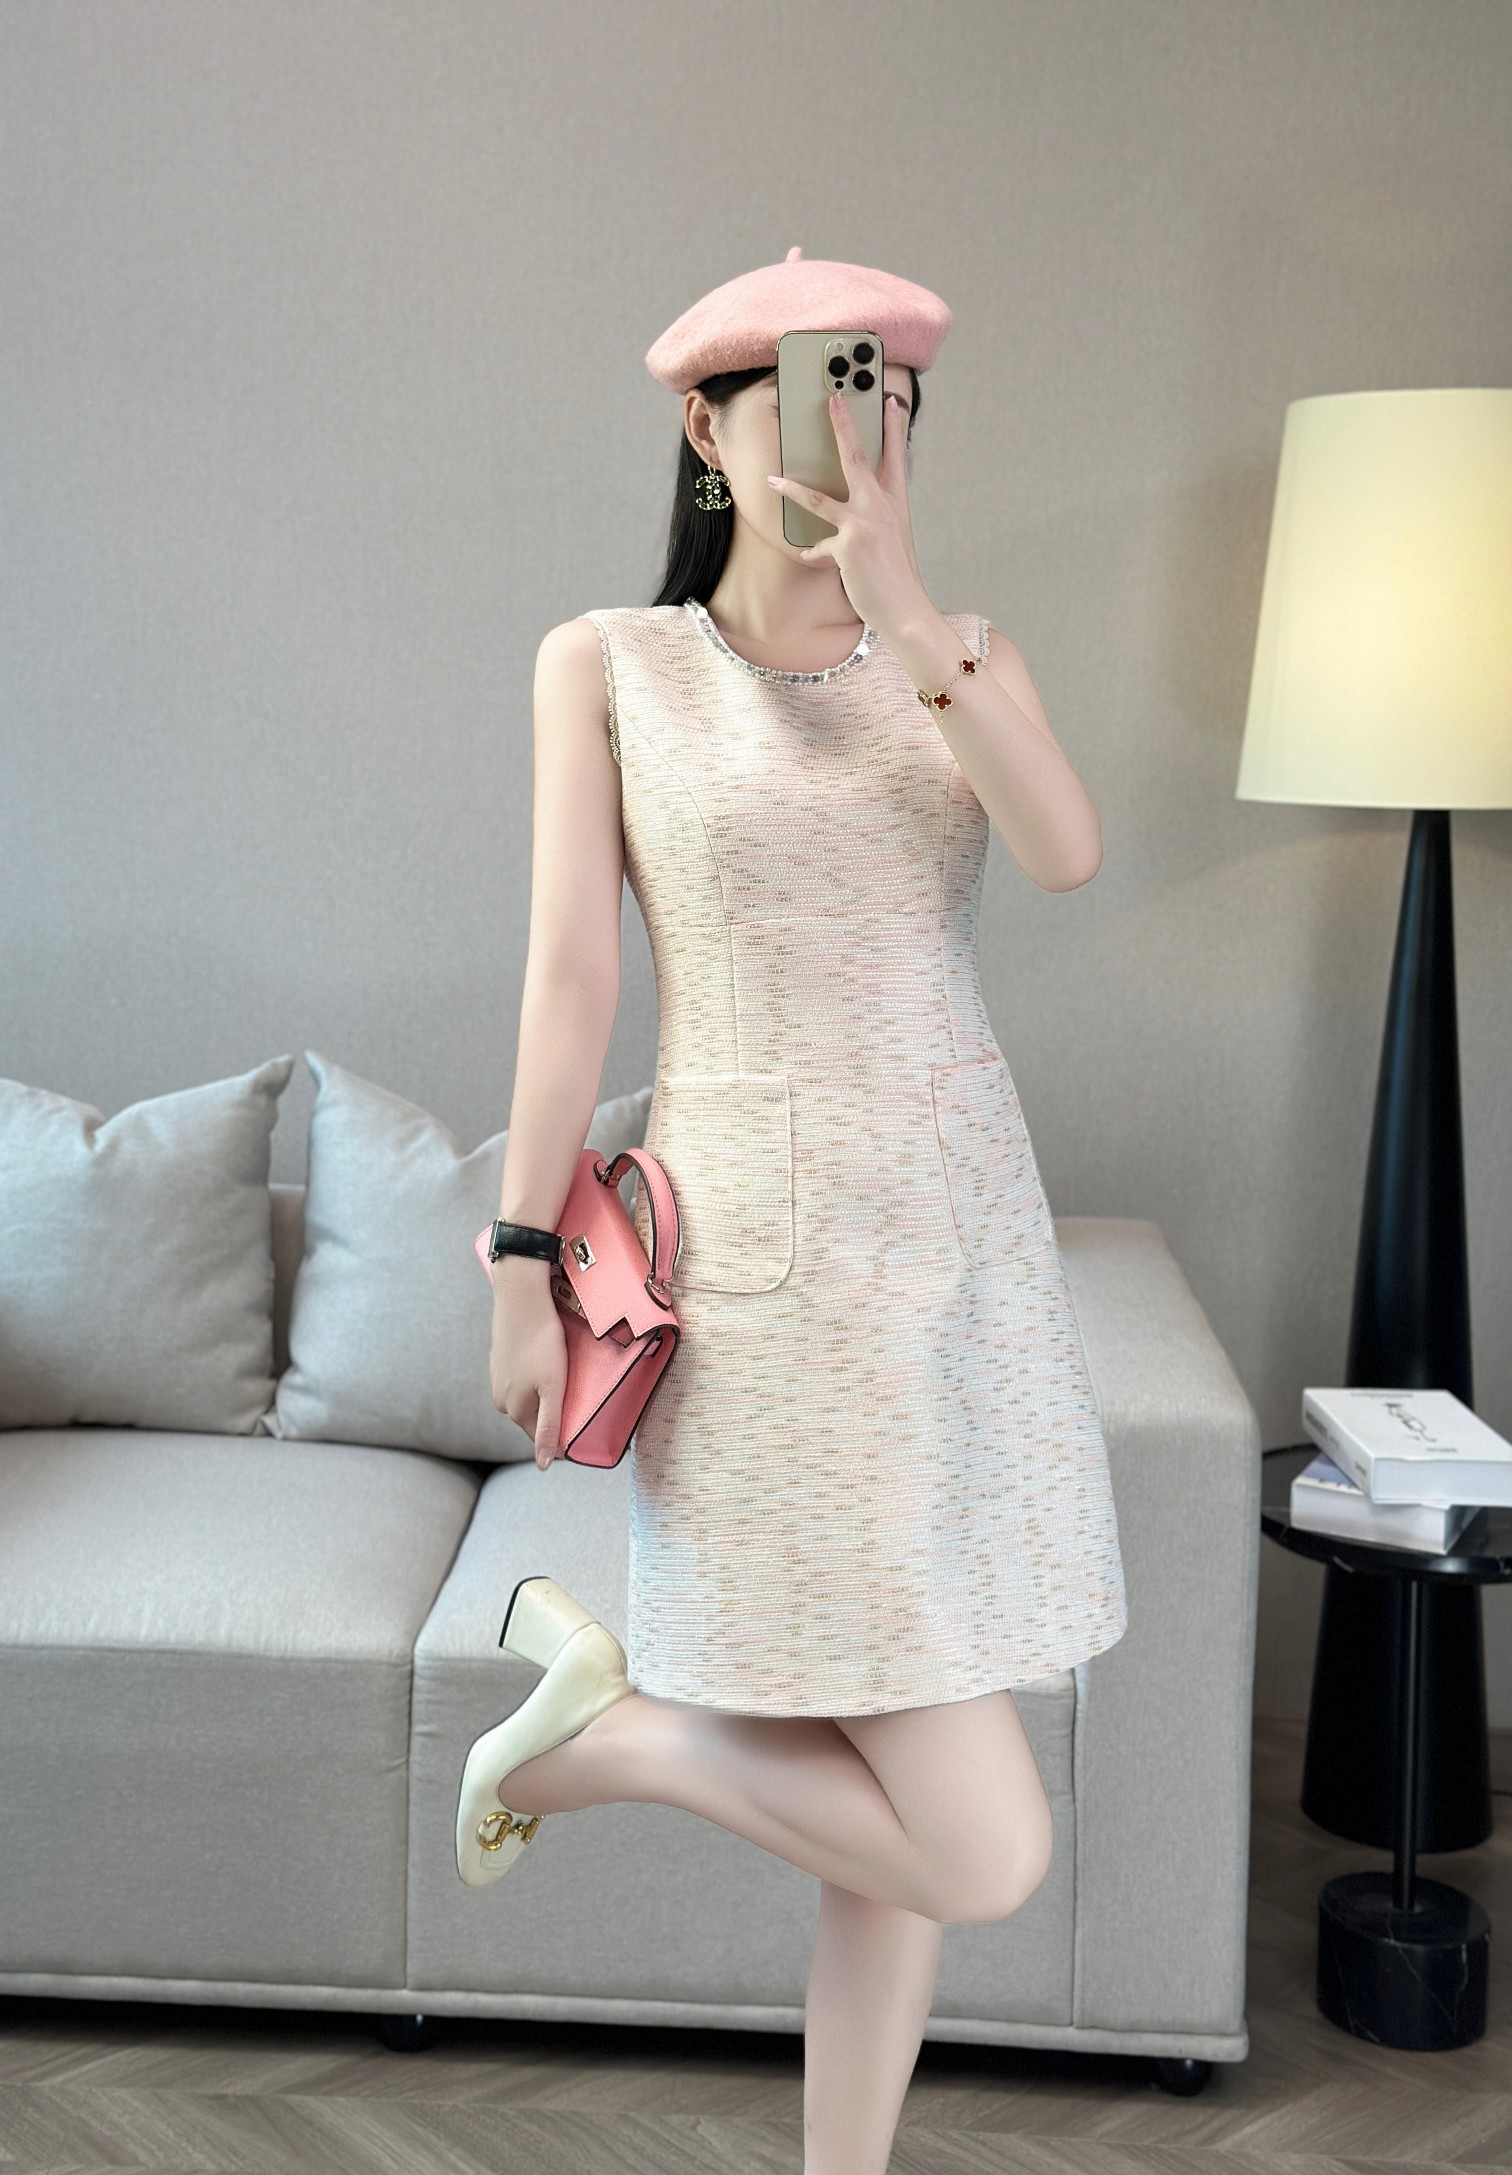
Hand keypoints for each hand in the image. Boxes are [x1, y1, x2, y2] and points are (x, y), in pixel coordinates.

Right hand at [489, 1267, 567, 1468]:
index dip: (563, 1432)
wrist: (520, 1298)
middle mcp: (501, 1399)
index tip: (582, 1421)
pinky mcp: (498, 1360)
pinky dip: (534, 1375)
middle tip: (577, 1394)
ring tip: (563, 1377)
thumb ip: (549, 1427)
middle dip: (553, 1411)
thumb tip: (544, 1465)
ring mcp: (497, 1378)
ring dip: (543, 1393)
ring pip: (527, 1396)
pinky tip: (544, 1362)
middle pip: (534, 1416)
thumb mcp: (552, 1388)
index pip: (542, 1435)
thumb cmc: (541, 1342)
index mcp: (515, 1410)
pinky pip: (521, 1377)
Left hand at [766, 390, 929, 639]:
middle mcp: (880, 507)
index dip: (893, 427)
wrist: (904, 608)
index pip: (895, 456)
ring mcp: (863, 524)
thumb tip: (859, 508)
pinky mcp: (847, 546)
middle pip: (856, 458)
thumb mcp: (893, 537)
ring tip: (772, 480)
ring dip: (791, 489)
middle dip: (843, 426)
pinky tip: (808, 556)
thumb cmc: (897, 575)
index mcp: (895, 502)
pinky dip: (812, 553)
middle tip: (834, 399)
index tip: (891, 400)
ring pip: (819, 498)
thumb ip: (877, 517)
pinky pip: (818, 547)